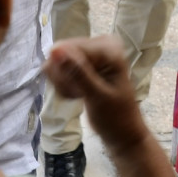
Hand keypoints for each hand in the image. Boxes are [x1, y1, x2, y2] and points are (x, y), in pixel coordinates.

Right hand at [43, 35, 144, 149]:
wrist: (121, 132)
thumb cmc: (115, 117)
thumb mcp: (97, 96)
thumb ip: (77, 73)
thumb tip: (56, 49)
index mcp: (107, 47)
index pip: (67, 49)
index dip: (65, 74)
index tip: (78, 92)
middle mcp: (98, 44)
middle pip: (60, 55)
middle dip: (65, 80)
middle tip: (80, 95)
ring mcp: (90, 54)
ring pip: (57, 65)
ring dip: (65, 86)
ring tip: (82, 96)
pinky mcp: (83, 64)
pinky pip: (60, 72)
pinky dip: (66, 88)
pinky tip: (79, 95)